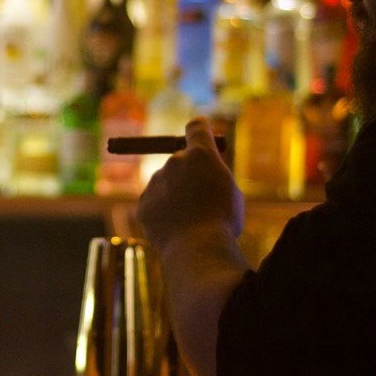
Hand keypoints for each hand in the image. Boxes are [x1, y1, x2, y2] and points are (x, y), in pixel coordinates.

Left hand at [138, 117, 244, 248]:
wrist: (198, 248)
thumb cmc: (223, 221)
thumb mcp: (231, 192)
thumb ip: (214, 178)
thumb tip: (205, 177)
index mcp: (200, 154)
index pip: (196, 128)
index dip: (198, 131)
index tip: (199, 134)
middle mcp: (175, 161)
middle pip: (180, 160)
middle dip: (188, 175)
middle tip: (201, 199)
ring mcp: (156, 182)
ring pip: (166, 184)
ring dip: (175, 196)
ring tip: (190, 221)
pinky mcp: (143, 203)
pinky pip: (154, 204)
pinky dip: (163, 214)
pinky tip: (176, 229)